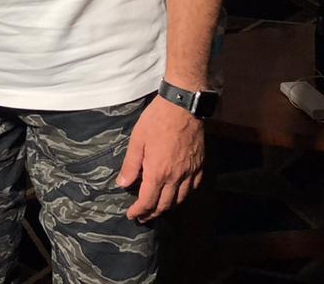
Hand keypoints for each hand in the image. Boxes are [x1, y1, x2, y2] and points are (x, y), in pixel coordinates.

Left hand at [116, 96, 203, 221]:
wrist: (182, 106)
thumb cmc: (156, 120)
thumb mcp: (137, 140)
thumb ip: (131, 164)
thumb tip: (123, 183)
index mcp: (158, 172)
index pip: (148, 201)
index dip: (139, 211)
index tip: (132, 215)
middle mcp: (176, 177)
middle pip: (164, 205)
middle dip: (152, 214)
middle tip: (143, 216)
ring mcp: (190, 172)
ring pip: (180, 199)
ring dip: (167, 207)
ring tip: (157, 207)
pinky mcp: (199, 166)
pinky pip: (192, 188)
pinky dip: (183, 195)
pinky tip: (177, 193)